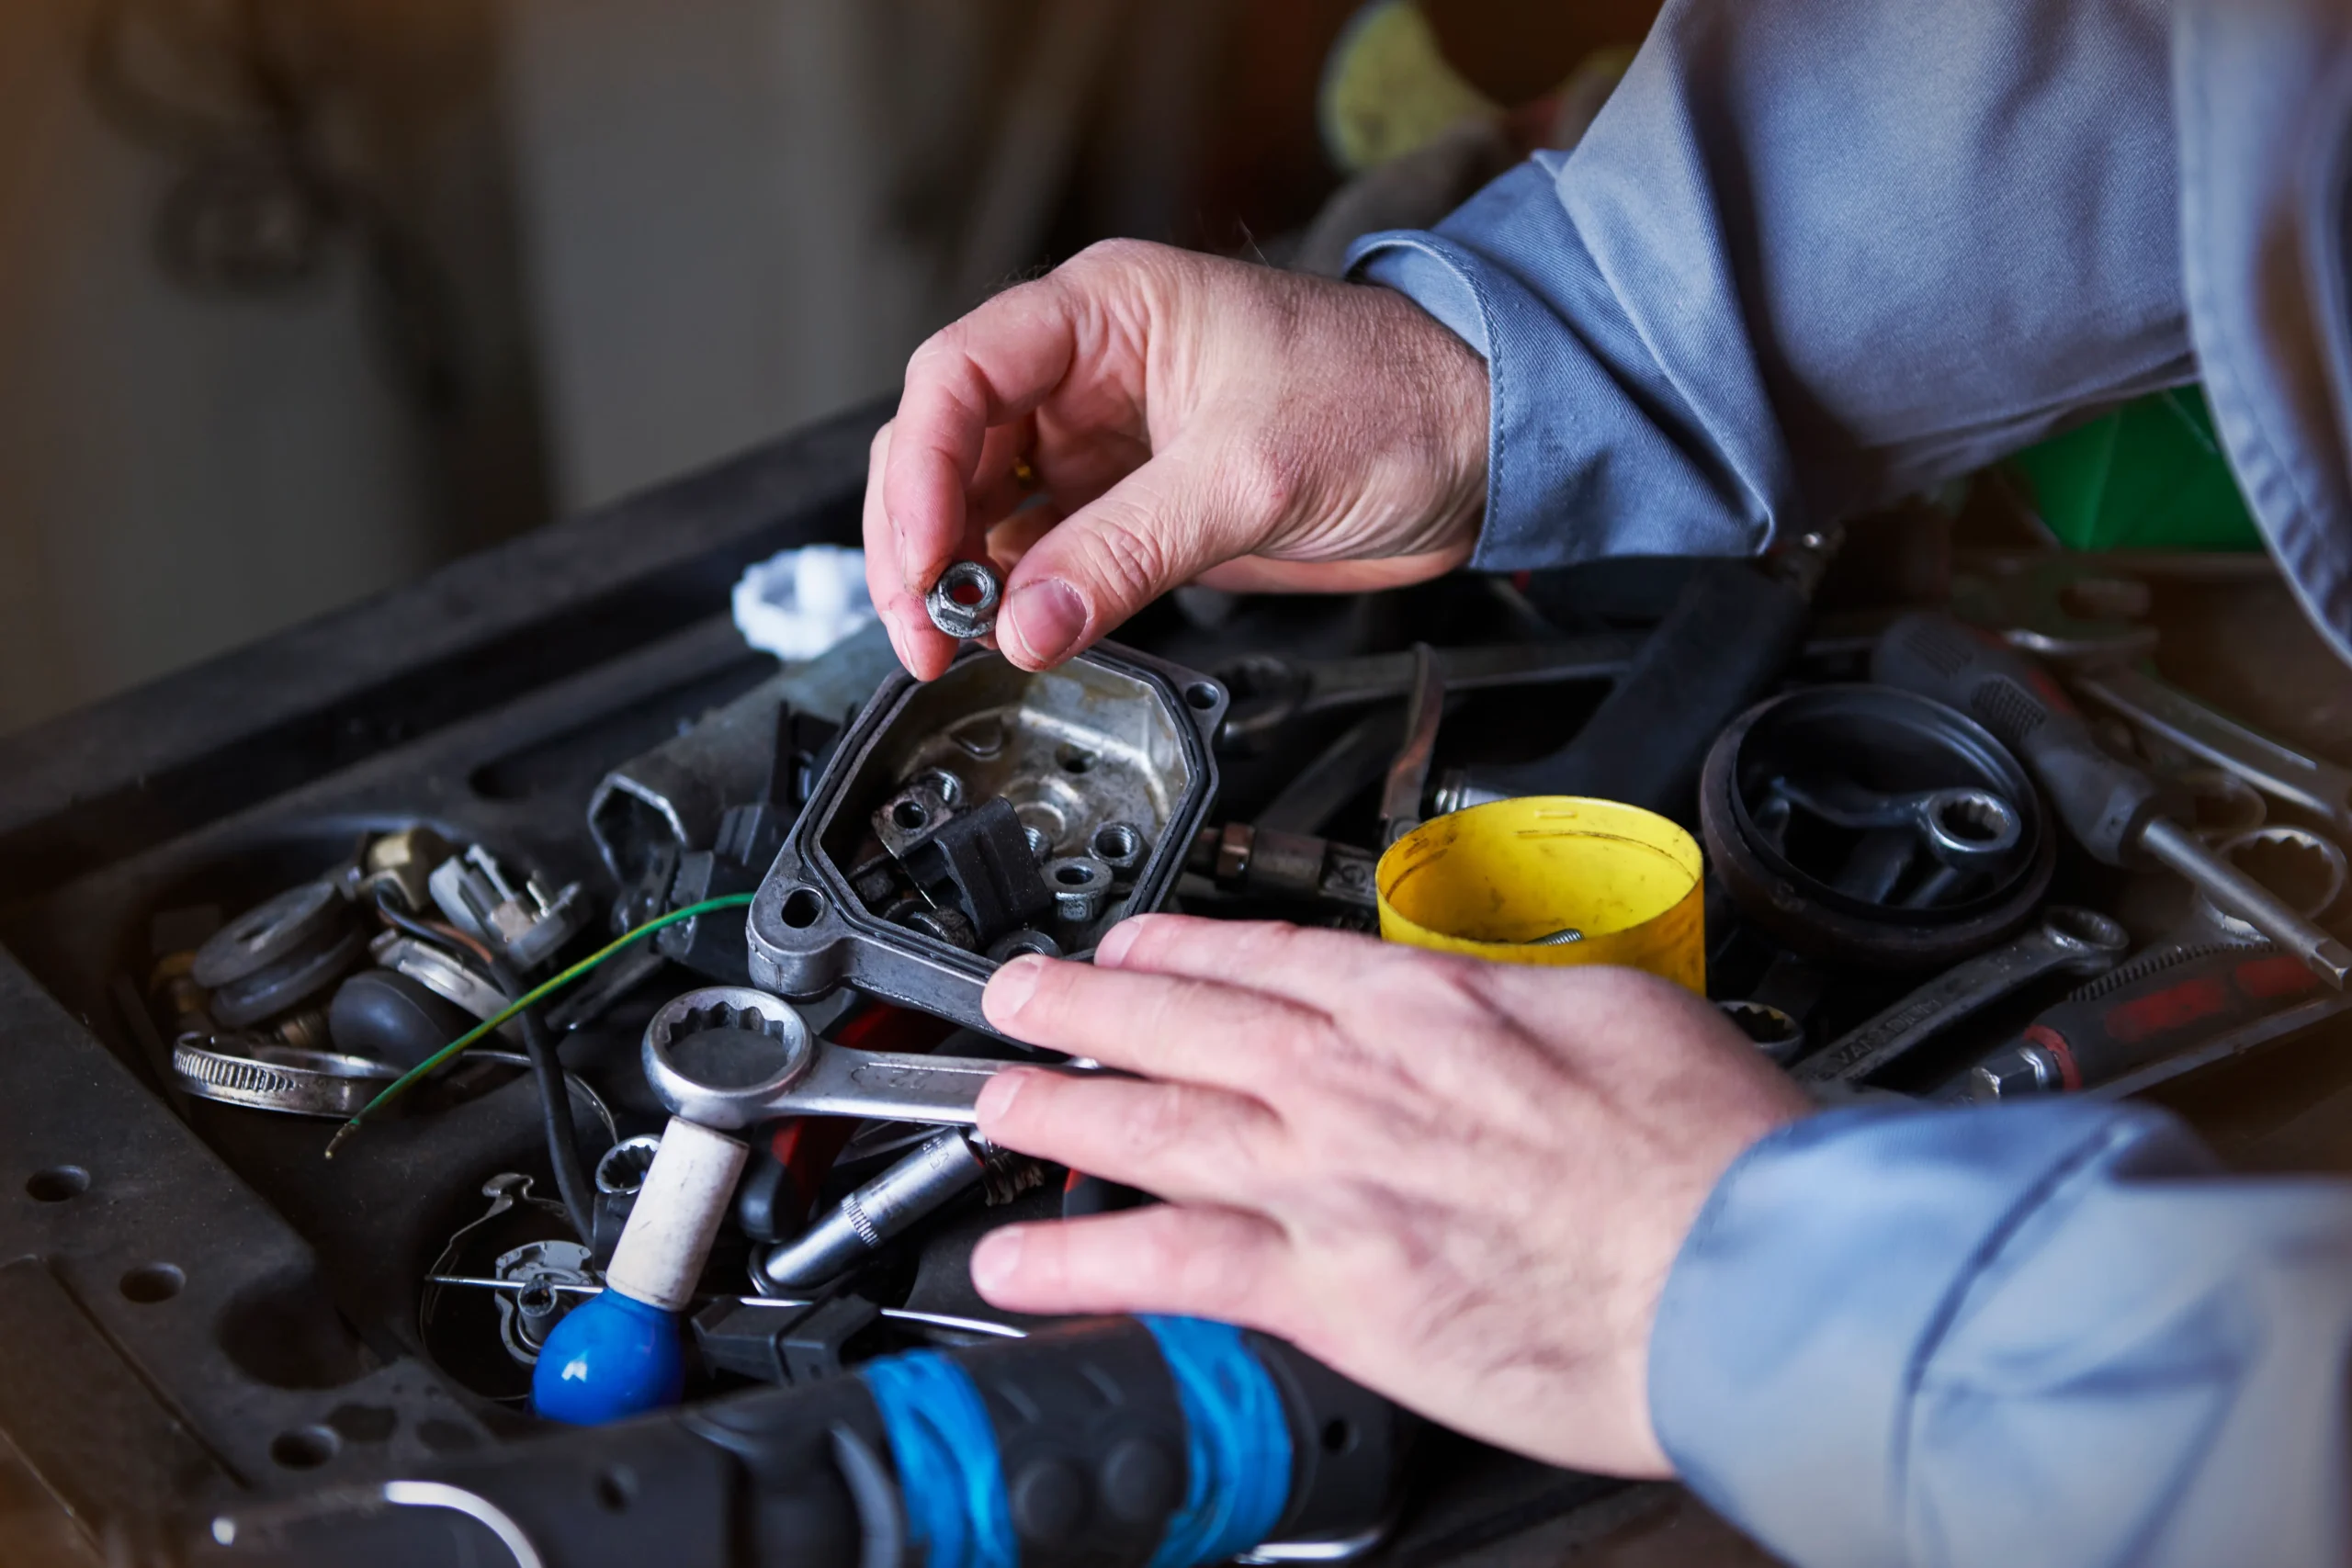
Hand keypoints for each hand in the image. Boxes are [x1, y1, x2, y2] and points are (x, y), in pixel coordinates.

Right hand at [864, 240, 1489, 678]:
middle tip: (923, 630)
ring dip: (961, 578)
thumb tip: (1026, 625)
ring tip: (957, 646)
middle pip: (952, 444)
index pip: (961, 376)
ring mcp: (1108, 441)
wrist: (1481, 448)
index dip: (921, 472)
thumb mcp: (1248, 478)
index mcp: (1106, 312)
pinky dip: (1019, 597)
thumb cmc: (1392, 402)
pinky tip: (1013, 636)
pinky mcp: (1137, 504)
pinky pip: (1046, 551)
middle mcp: (1091, 370)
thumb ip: (1125, 554)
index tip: (921, 562)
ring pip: (987, 505)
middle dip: (922, 539)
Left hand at [966, 915, 1810, 1476]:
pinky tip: (1015, 1270)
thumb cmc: (1710, 1155)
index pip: (1272, 957)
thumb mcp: (1616, 1012)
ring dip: (1057, 1108)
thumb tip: (1473, 1000)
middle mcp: (1360, 1079)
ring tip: (990, 1101)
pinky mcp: (1334, 1291)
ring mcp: (1334, 1181)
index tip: (1136, 941)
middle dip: (1085, 1001)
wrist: (1749, 1276)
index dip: (1183, 947)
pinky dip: (1082, 1265)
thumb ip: (1512, 1002)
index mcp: (1430, 1004)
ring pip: (1155, 1123)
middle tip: (1015, 992)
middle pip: (1187, 1020)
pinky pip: (1175, 1267)